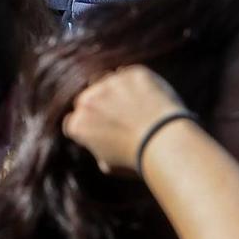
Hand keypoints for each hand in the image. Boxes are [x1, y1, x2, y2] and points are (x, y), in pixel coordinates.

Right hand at [63, 65, 189, 175]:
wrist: (164, 142)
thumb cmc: (137, 159)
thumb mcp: (109, 164)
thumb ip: (97, 148)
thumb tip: (100, 141)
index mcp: (79, 124)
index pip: (74, 120)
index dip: (89, 125)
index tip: (103, 130)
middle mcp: (89, 100)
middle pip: (88, 97)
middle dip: (100, 105)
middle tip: (121, 117)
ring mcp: (110, 83)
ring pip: (108, 81)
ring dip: (115, 90)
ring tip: (135, 107)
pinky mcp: (133, 73)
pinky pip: (131, 75)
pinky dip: (138, 85)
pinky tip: (149, 99)